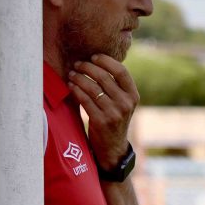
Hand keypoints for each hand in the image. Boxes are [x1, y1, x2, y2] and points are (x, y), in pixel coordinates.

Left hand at [67, 54, 138, 169]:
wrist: (112, 147)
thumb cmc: (113, 119)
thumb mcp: (122, 102)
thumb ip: (115, 86)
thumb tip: (96, 62)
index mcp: (133, 95)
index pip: (121, 71)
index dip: (106, 61)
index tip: (93, 56)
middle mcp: (126, 103)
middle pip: (104, 77)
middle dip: (88, 67)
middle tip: (77, 64)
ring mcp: (114, 113)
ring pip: (93, 88)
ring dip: (79, 78)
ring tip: (71, 74)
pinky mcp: (101, 121)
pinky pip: (85, 100)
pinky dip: (76, 90)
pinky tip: (70, 85)